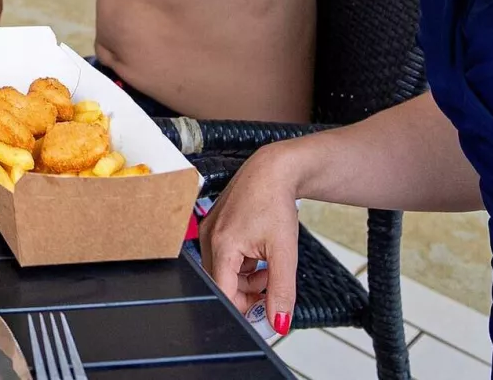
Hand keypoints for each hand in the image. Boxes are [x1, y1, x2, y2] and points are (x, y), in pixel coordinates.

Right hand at [200, 146, 303, 336]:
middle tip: (272, 291)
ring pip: (224, 272)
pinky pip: (225, 258)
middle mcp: (209, 238)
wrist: (272, 171)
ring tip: (270, 269)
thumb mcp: (284, 252)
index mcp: (222, 245)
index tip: (262, 317)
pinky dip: (243, 264)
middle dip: (247, 293)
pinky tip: (260, 256)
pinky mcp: (215, 227)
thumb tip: (278, 321)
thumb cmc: (274, 202)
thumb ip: (281, 290)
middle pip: (222, 283)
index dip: (241, 309)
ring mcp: (209, 231)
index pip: (222, 292)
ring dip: (247, 279)